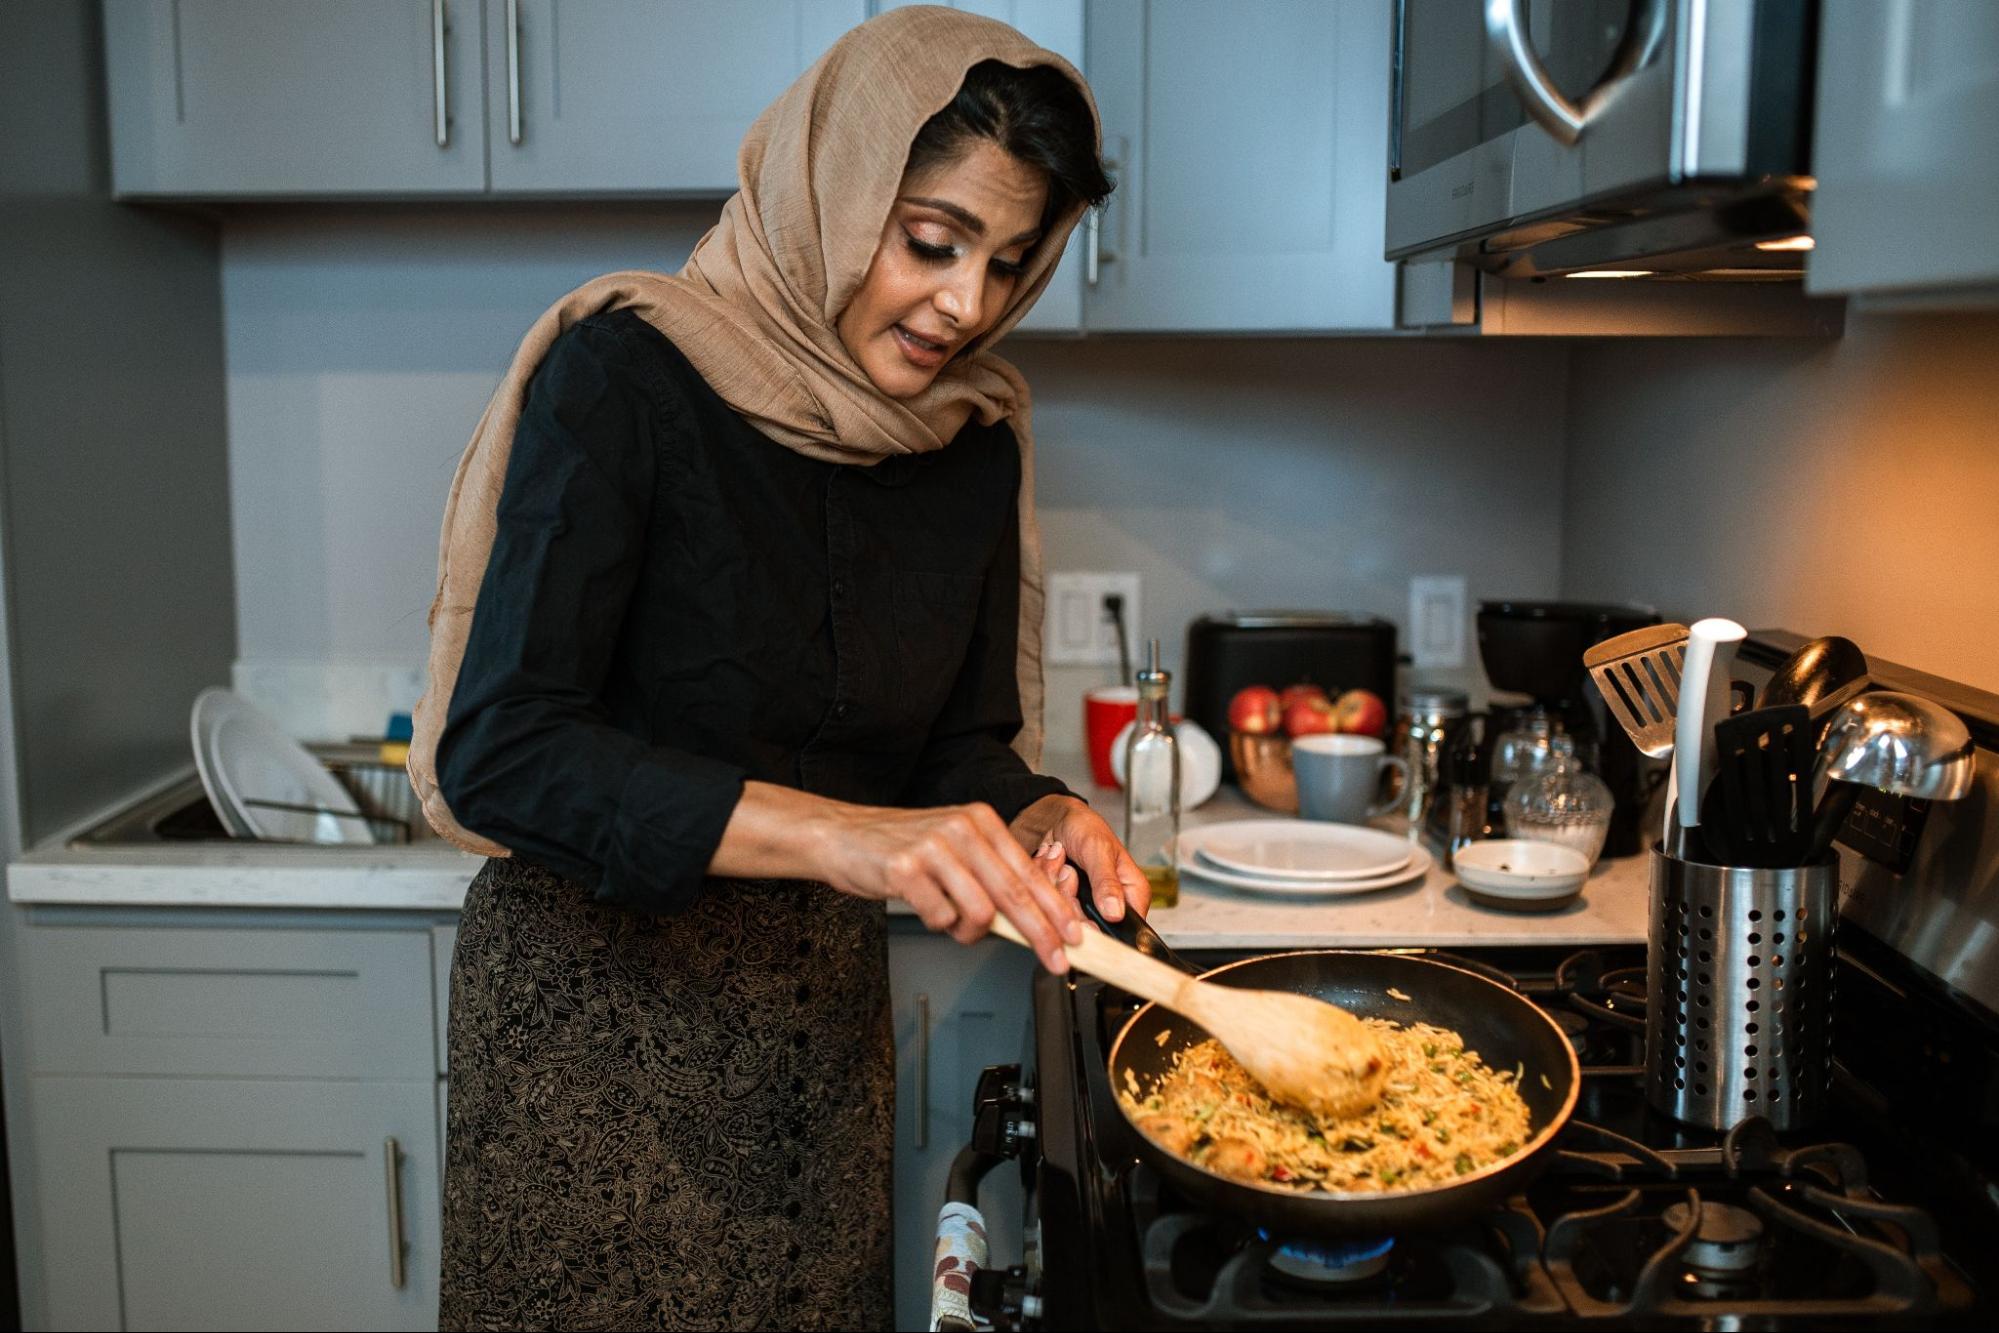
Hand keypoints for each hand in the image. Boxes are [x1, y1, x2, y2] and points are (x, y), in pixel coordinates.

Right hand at [815, 801, 1082, 971]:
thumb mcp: (952, 851)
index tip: (1075, 938)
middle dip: (1041, 933)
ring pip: (979, 910)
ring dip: (970, 931)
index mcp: (981, 821)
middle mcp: (962, 828)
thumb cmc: (899, 847)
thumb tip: (1030, 923)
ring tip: (951, 922)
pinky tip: (924, 907)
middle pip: (1015, 893)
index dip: (1056, 909)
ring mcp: (934, 846)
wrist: (840, 835)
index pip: (1029, 873)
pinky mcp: (905, 867)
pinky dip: (937, 923)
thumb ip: (988, 877)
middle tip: (1056, 959)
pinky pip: (939, 916)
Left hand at [1009, 794, 1151, 922]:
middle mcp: (1109, 904)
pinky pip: (1045, 907)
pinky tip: (1049, 863)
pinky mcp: (1061, 903)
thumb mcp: (1099, 849)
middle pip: (1087, 927)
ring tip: (1059, 860)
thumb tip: (1115, 913)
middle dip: (1069, 897)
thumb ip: (1107, 881)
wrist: (1053, 818)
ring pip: (1063, 917)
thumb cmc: (1084, 826)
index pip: (1123, 930)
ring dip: (1054, 884)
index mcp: (1130, 893)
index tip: (1082, 913)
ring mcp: (1083, 905)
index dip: (1099, 926)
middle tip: (1068, 870)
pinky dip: (1043, 881)